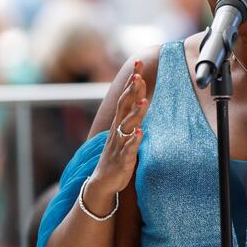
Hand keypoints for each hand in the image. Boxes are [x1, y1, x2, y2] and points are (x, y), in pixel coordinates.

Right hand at [90, 60, 147, 203]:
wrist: (102, 182)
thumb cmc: (117, 155)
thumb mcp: (126, 133)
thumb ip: (133, 116)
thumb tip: (143, 97)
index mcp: (119, 123)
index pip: (125, 97)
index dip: (132, 81)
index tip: (138, 63)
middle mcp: (117, 130)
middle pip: (123, 106)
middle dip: (131, 91)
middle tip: (138, 75)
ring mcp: (118, 144)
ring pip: (126, 126)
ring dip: (135, 114)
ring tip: (144, 102)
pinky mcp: (122, 159)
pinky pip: (128, 149)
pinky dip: (134, 140)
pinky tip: (140, 133)